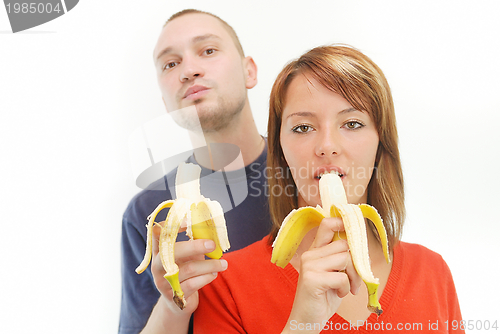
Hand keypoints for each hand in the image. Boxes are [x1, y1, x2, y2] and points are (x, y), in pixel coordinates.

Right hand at [150, 223, 227, 315]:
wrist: (177, 305)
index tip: (191, 222)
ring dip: (210, 265)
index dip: (173, 224)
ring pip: (189, 268)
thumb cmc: (185, 272)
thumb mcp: (187, 256)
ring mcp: (163, 281)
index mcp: (159, 250)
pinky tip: (214, 274)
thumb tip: (212, 230)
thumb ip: (193, 243)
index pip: (158, 232)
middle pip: (172, 250)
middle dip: (195, 246)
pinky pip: (194, 283)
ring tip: (223, 264)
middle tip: (212, 245)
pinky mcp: (173, 295)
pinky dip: (207, 277)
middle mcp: (158, 265)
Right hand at [285, 217, 361, 332]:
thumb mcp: (333, 274)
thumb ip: (341, 259)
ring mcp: (309, 265)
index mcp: (314, 250)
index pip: (327, 224)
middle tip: (353, 280)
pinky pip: (341, 277)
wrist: (306, 321)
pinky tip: (338, 294)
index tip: (355, 231)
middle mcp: (310, 254)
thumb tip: (360, 247)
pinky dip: (345, 288)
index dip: (342, 223)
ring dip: (352, 277)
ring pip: (345, 258)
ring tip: (346, 288)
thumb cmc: (323, 298)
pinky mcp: (311, 279)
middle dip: (355, 264)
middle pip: (344, 244)